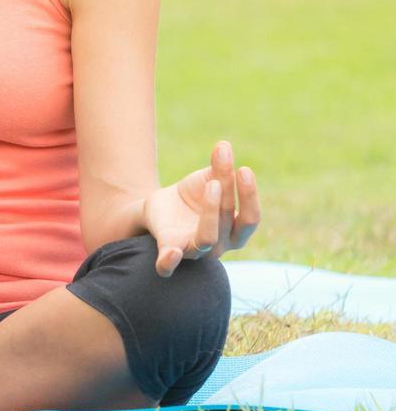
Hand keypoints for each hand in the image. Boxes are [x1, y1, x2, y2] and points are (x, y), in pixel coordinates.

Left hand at [142, 140, 260, 277]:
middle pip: (229, 222)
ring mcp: (194, 251)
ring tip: (211, 183)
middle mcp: (219, 245)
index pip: (250, 218)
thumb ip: (218, 167)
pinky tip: (172, 254)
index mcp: (234, 231)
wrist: (159, 207)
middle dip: (229, 195)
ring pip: (206, 238)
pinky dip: (169, 262)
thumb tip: (224, 145)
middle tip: (225, 172)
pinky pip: (169, 265)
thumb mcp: (205, 180)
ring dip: (211, 211)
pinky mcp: (170, 250)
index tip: (244, 169)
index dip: (250, 196)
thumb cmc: (191, 197)